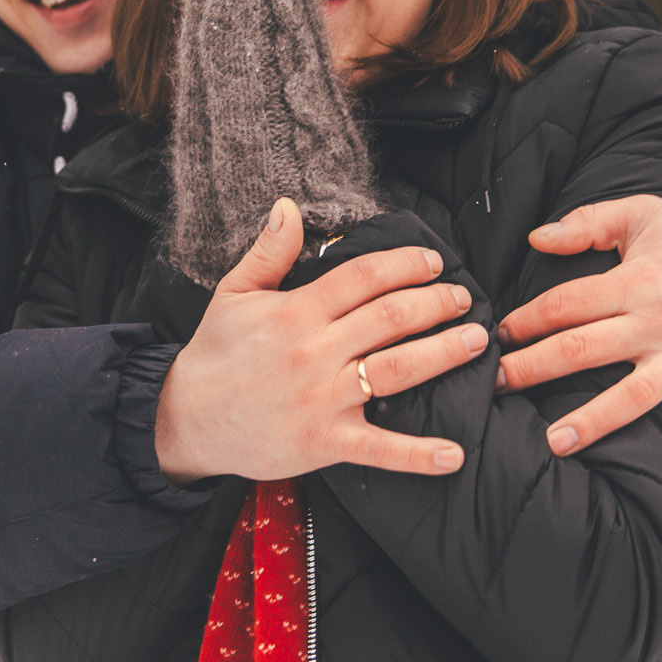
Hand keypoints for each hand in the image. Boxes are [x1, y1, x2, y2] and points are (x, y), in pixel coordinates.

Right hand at [154, 199, 485, 485]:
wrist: (186, 419)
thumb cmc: (213, 355)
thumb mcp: (233, 293)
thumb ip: (268, 251)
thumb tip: (290, 207)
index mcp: (295, 311)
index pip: (364, 276)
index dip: (405, 265)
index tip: (432, 263)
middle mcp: (315, 351)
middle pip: (392, 318)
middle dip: (437, 302)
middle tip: (462, 297)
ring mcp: (323, 398)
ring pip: (398, 370)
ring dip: (444, 353)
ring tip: (475, 341)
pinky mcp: (325, 441)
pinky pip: (380, 448)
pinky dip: (418, 454)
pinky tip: (453, 453)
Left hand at [494, 195, 661, 518]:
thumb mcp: (645, 213)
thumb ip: (588, 221)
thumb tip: (537, 239)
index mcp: (636, 282)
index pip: (566, 304)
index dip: (525, 321)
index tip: (495, 339)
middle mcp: (659, 324)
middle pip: (585, 349)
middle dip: (535, 369)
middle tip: (496, 388)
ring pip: (634, 397)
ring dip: (593, 422)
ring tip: (554, 443)